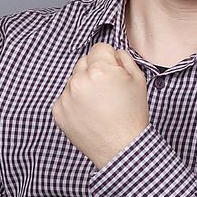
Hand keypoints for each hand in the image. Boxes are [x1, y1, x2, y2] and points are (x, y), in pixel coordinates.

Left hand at [52, 42, 149, 168]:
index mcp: (99, 70)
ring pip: (74, 80)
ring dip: (84, 87)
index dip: (109, 59)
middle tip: (107, 91)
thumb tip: (112, 53)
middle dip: (94, 71)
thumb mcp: (138, 79)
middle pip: (84, 62)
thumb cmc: (132, 114)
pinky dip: (75, 103)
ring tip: (99, 105)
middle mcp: (79, 80)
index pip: (99, 48)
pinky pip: (66, 97)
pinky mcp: (58, 111)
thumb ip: (123, 57)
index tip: (114, 73)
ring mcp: (66, 97)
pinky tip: (89, 114)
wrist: (122, 148)